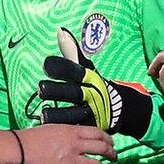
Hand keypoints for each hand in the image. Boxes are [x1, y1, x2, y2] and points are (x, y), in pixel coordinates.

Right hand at [15, 124, 115, 163]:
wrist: (21, 149)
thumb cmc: (34, 137)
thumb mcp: (55, 128)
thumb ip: (69, 132)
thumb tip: (78, 136)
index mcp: (72, 132)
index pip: (98, 133)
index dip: (108, 138)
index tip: (111, 143)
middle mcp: (75, 145)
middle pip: (102, 148)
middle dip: (111, 153)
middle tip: (114, 157)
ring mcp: (71, 160)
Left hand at [38, 28, 152, 136]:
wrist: (122, 107)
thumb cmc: (96, 84)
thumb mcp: (86, 68)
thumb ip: (72, 52)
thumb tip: (61, 32)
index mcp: (86, 78)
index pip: (72, 70)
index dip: (60, 67)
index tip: (47, 65)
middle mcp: (88, 94)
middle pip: (71, 92)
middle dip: (57, 91)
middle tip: (42, 89)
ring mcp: (89, 111)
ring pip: (71, 114)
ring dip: (58, 115)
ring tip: (44, 115)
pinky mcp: (90, 126)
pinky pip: (75, 129)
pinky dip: (65, 130)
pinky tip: (52, 131)